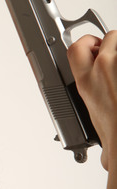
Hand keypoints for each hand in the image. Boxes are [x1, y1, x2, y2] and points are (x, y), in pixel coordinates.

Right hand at [67, 31, 116, 170]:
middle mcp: (103, 68)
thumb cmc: (115, 134)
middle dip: (114, 46)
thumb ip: (96, 119)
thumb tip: (104, 150)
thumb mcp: (96, 125)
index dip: (86, 43)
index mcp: (85, 83)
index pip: (76, 49)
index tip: (93, 48)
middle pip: (108, 37)